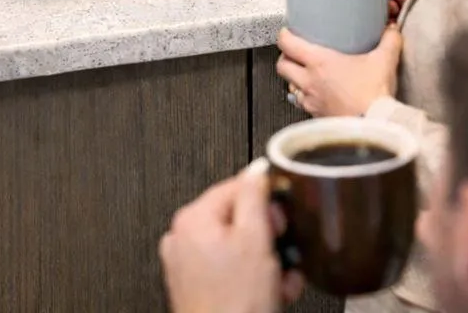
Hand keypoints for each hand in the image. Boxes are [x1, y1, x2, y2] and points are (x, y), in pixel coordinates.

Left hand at [160, 169, 303, 312]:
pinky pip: (229, 270)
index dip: (267, 201)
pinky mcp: (197, 289)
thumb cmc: (235, 305)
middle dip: (268, 236)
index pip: (236, 186)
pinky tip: (272, 292)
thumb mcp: (255, 239)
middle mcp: (183, 237)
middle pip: (237, 218)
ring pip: (237, 247)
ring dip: (266, 260)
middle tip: (284, 252)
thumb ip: (256, 196)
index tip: (282, 216)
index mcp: (192, 217)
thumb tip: (257, 168)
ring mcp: (187, 265)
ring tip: (282, 280)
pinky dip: (251, 277)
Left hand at [276, 25, 401, 117]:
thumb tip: (391, 29)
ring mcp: (312, 101)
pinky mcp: (318, 117)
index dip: (284, 35)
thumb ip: (388, 41)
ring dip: (294, 79)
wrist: (377, 127)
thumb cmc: (374, 96)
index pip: (288, 44)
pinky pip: (303, 105)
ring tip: (304, 74)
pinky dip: (305, 98)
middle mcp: (310, 82)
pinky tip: (317, 96)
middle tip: (294, 53)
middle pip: (282, 66)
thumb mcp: (384, 61)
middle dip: (285, 58)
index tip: (288, 31)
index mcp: (319, 62)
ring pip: (290, 86)